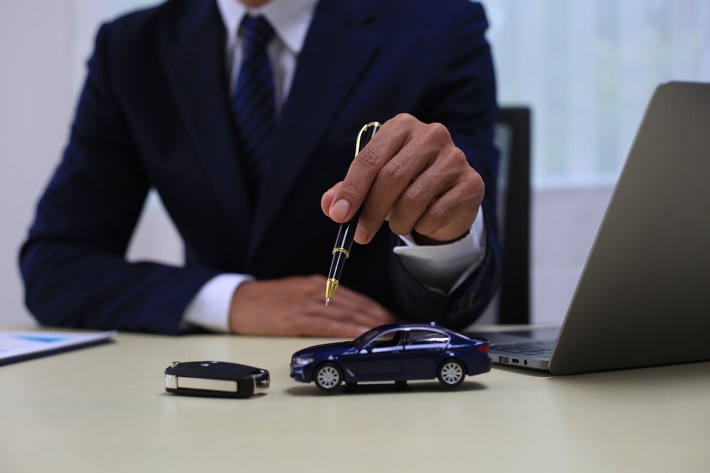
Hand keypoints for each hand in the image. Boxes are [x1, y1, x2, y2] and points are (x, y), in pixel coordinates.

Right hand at [228, 275, 397, 336]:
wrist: (235, 301)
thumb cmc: (268, 301)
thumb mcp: (299, 293)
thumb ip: (322, 301)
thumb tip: (349, 315)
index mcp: (319, 284)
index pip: (356, 298)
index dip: (379, 309)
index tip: (397, 319)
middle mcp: (316, 290)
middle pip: (356, 305)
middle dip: (381, 317)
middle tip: (402, 328)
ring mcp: (305, 303)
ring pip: (345, 314)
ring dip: (370, 324)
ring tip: (389, 333)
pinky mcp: (293, 317)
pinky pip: (325, 325)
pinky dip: (345, 330)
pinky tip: (359, 336)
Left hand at [321, 113, 483, 244]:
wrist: (448, 196)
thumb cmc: (405, 185)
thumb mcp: (373, 184)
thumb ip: (349, 191)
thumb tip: (330, 205)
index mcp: (401, 127)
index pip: (370, 159)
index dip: (352, 190)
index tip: (339, 215)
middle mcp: (431, 135)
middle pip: (391, 177)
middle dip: (371, 212)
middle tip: (360, 236)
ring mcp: (455, 157)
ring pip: (413, 199)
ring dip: (399, 222)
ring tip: (398, 224)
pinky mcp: (472, 182)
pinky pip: (437, 213)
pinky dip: (423, 225)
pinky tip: (423, 221)